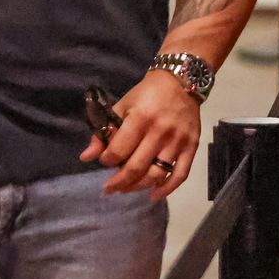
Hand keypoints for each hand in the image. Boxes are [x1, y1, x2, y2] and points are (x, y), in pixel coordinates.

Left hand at [80, 71, 202, 200]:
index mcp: (140, 119)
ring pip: (157, 174)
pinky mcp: (192, 147)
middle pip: (137, 166)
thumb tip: (87, 157)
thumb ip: (104, 132)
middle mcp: (160, 132)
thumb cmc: (146, 94)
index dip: (108, 160)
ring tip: (126, 189)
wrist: (181, 83)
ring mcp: (178, 142)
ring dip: (139, 186)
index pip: (119, 149)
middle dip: (119, 181)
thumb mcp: (122, 106)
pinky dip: (167, 188)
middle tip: (109, 188)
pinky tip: (153, 195)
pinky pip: (180, 174)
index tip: (103, 162)